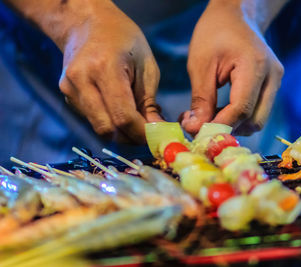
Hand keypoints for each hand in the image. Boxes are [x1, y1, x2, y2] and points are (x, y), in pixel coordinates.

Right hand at [59, 1, 161, 142]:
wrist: (87, 23)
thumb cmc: (124, 40)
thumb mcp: (146, 66)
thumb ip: (149, 102)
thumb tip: (155, 131)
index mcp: (104, 68)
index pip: (122, 116)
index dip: (141, 133)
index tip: (156, 136)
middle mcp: (81, 80)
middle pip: (107, 129)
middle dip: (130, 137)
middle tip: (147, 134)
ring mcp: (69, 88)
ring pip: (98, 127)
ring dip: (120, 132)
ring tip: (136, 120)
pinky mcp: (66, 93)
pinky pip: (91, 118)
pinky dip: (109, 121)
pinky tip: (119, 110)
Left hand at [181, 0, 283, 135]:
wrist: (236, 14)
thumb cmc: (215, 32)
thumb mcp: (201, 64)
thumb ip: (200, 99)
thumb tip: (195, 129)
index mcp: (255, 66)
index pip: (241, 109)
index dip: (219, 125)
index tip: (196, 131)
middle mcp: (273, 77)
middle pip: (255, 121)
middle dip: (228, 129)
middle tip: (202, 127)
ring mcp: (276, 81)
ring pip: (258, 120)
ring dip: (234, 125)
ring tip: (209, 118)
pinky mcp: (272, 85)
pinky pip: (258, 111)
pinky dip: (240, 118)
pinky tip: (221, 112)